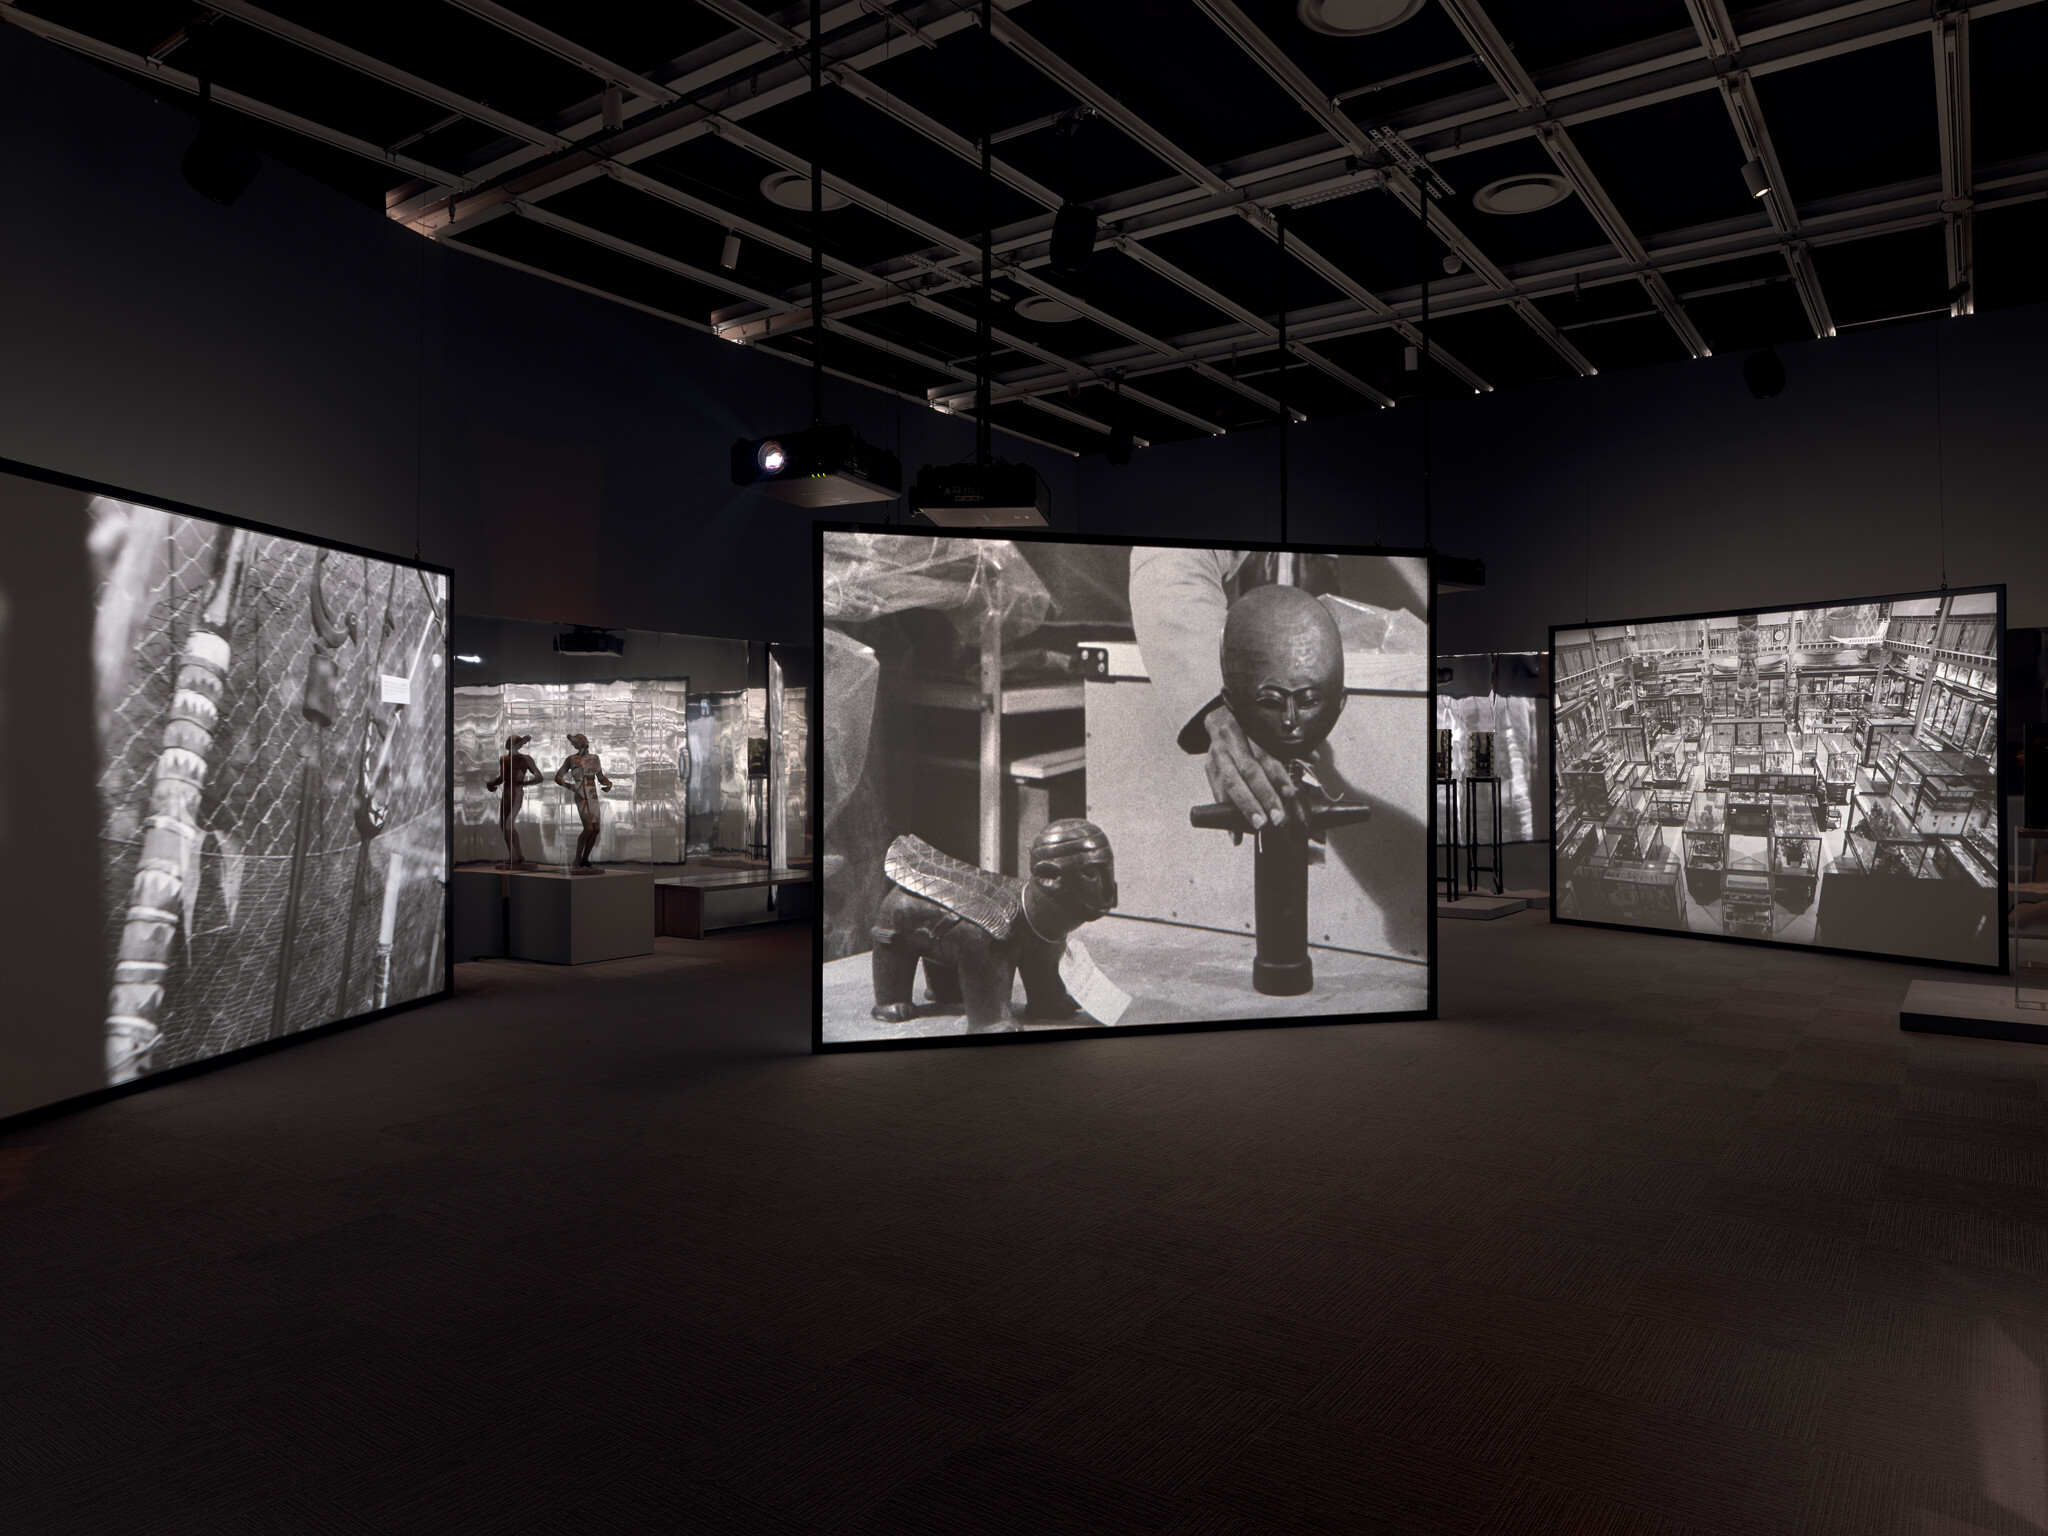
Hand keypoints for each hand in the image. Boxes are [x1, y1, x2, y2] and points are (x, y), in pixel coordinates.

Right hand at [1204, 702, 1295, 831]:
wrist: (1220, 716)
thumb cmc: (1251, 726)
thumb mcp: (1269, 730)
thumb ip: (1290, 745)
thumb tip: (1314, 758)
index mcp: (1249, 726)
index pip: (1265, 753)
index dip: (1278, 774)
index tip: (1290, 793)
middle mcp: (1231, 738)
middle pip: (1249, 770)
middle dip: (1265, 796)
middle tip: (1278, 817)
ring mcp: (1217, 753)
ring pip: (1231, 782)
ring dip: (1246, 806)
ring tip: (1259, 824)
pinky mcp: (1209, 767)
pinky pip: (1217, 793)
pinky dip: (1226, 813)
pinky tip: (1236, 833)